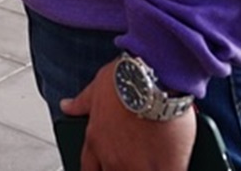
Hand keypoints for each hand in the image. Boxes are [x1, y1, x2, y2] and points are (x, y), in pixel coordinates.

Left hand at [60, 63, 193, 170]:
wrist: (152, 78)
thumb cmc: (124, 80)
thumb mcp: (96, 89)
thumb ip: (81, 103)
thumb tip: (66, 106)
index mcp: (95, 142)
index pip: (89, 169)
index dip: (101, 169)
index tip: (109, 165)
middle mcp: (114, 159)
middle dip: (124, 168)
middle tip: (135, 158)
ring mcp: (140, 166)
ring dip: (147, 168)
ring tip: (155, 159)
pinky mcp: (167, 167)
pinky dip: (171, 168)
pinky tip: (173, 161)